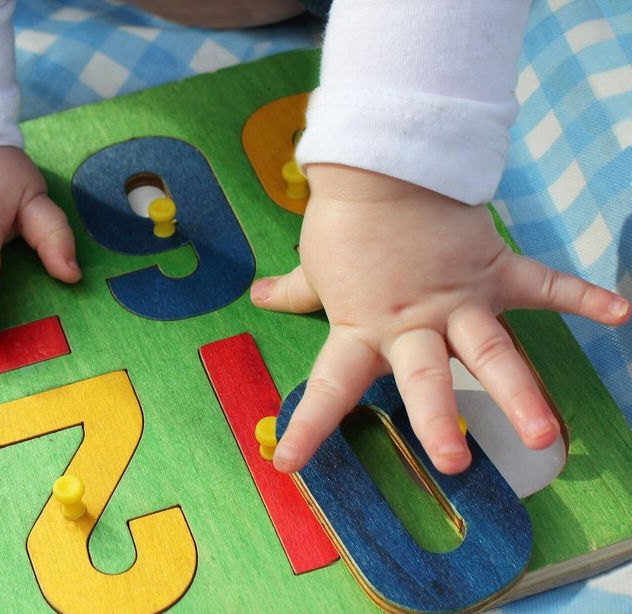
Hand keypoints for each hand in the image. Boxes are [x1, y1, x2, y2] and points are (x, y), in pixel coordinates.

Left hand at [251, 164, 629, 474]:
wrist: (380, 164)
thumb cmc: (344, 220)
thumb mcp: (315, 264)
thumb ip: (293, 290)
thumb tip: (258, 295)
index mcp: (361, 327)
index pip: (329, 387)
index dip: (307, 428)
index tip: (286, 465)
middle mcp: (412, 323)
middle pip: (425, 378)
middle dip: (438, 421)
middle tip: (452, 463)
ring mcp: (457, 299)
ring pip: (489, 350)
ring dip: (516, 391)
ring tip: (542, 433)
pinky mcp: (492, 269)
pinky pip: (543, 284)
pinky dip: (581, 296)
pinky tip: (619, 314)